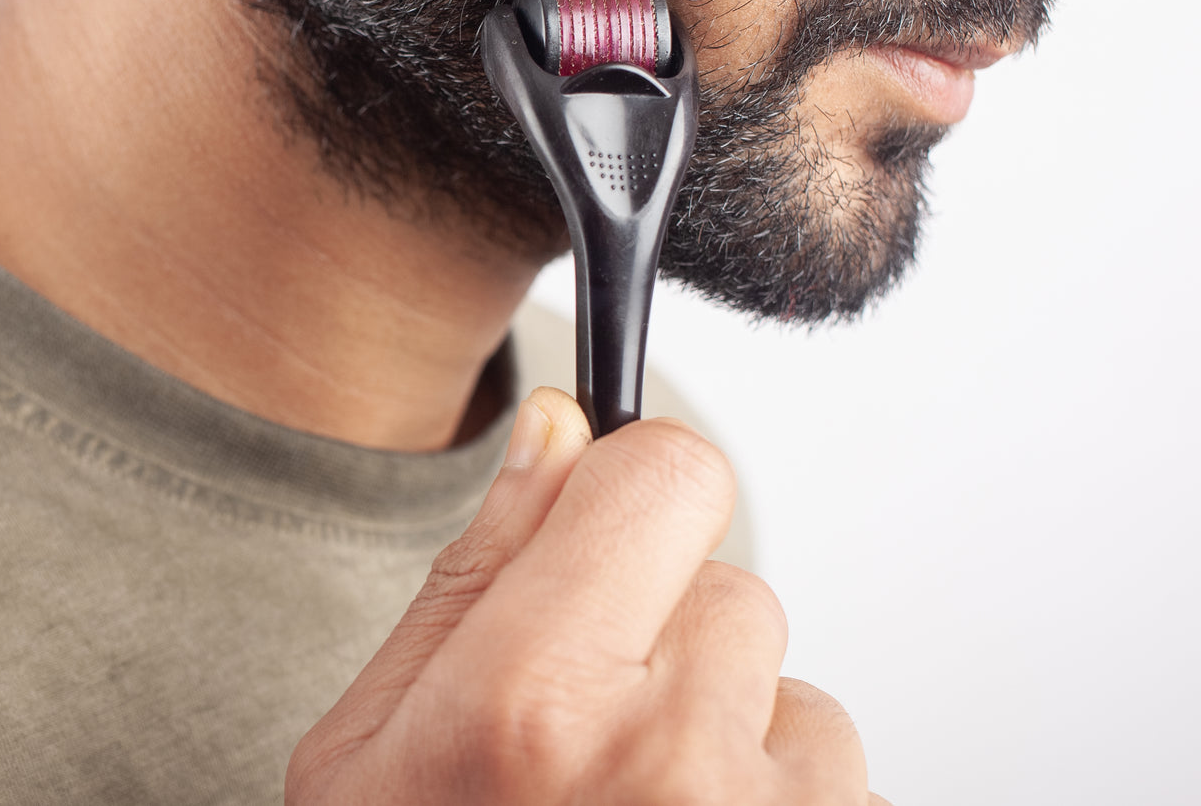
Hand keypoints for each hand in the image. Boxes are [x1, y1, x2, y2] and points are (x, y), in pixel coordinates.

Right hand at [286, 387, 889, 804]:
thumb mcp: (371, 759)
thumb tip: (560, 432)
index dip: (631, 497)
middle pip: (730, 580)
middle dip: (665, 637)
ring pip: (787, 681)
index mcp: (529, 709)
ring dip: (726, 733)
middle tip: (583, 749)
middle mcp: (671, 766)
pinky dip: (774, 802)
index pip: (668, 472)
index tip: (602, 541)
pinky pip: (829, 767)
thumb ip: (473, 578)